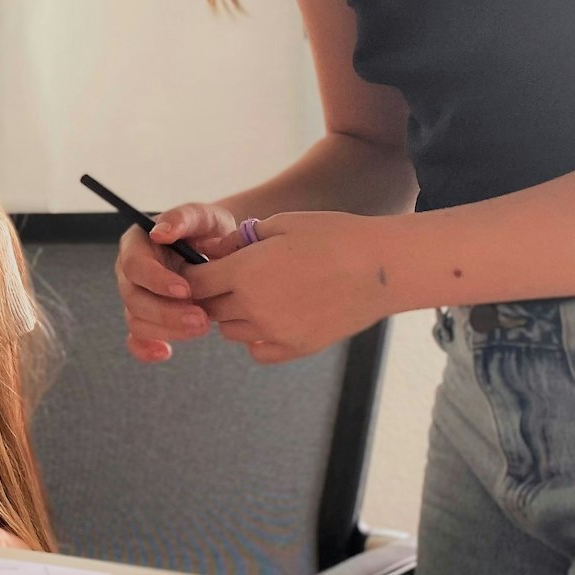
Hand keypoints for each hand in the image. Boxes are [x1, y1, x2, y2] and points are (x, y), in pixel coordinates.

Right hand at [116, 202, 238, 361]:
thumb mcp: (203, 217)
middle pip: (133, 298)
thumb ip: (183, 218)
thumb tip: (161, 233)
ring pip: (136, 321)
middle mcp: (129, 272)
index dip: (156, 281)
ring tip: (202, 329)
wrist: (220, 252)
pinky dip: (146, 349)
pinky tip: (166, 352)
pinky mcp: (145, 318)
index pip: (134, 265)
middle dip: (166, 312)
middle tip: (202, 319)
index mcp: (136, 244)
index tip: (186, 290)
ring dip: (167, 330)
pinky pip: (137, 339)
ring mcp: (135, 297)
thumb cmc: (209, 231)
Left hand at [185, 211, 393, 362]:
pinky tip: (272, 317)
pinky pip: (258, 351)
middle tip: (227, 280)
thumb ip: (240, 240)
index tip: (198, 269)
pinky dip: (256, 338)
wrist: (381, 267)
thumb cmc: (333, 236)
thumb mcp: (280, 224)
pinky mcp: (297, 348)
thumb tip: (216, 251)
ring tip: (255, 295)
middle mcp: (253, 307)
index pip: (195, 282)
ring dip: (233, 315)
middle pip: (209, 309)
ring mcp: (275, 332)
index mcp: (244, 273)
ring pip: (230, 332)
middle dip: (212, 294)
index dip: (192, 274)